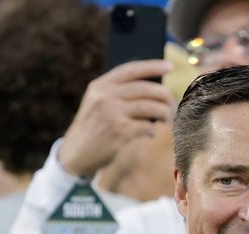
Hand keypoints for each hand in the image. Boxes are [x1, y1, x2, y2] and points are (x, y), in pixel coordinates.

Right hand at [59, 59, 173, 178]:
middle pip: (147, 89)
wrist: (76, 153)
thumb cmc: (94, 127)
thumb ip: (118, 92)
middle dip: (165, 96)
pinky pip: (148, 126)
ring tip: (167, 119)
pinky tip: (151, 134)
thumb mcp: (97, 103)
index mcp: (100, 85)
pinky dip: (153, 130)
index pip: (131, 69)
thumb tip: (155, 87)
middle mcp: (105, 96)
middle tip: (172, 104)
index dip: (153, 66)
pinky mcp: (120, 132)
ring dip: (165, 114)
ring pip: (152, 107)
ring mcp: (113, 113)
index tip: (169, 66)